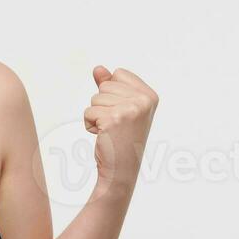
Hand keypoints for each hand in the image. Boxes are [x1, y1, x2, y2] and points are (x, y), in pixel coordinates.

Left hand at [85, 65, 158, 191]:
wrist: (120, 169)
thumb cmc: (121, 139)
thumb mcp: (120, 108)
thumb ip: (110, 86)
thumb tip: (98, 68)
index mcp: (150, 95)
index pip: (119, 73)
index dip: (113, 93)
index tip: (122, 113)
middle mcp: (144, 100)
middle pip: (105, 85)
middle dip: (103, 105)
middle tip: (115, 125)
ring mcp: (130, 109)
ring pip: (95, 98)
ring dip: (96, 115)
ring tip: (110, 130)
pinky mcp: (114, 119)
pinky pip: (88, 112)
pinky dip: (90, 125)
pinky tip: (103, 136)